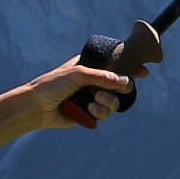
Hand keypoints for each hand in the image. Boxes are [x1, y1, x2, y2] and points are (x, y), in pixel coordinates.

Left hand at [23, 54, 139, 130]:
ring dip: (108, 102)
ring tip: (94, 100)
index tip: (143, 72)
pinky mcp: (88, 113)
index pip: (115, 65)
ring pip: (114, 102)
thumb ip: (102, 76)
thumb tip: (126, 82)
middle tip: (121, 88)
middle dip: (121, 88)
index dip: (131, 68)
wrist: (36, 107)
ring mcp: (91, 98)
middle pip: (120, 85)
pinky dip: (99, 112)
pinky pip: (104, 114)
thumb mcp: (79, 74)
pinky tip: (89, 110)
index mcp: (90, 66)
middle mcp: (93, 81)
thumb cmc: (52, 84)